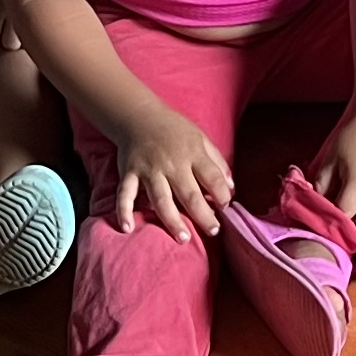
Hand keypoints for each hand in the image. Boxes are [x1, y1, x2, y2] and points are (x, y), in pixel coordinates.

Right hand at [106, 112, 234, 240]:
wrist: (139, 116)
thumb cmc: (174, 131)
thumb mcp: (201, 139)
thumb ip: (217, 162)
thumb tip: (231, 189)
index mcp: (193, 153)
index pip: (212, 177)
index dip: (222, 194)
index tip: (226, 207)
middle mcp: (172, 163)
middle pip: (189, 194)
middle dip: (203, 214)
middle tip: (213, 231)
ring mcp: (149, 170)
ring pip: (161, 199)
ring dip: (172, 220)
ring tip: (183, 238)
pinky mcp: (129, 173)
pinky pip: (125, 194)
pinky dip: (123, 211)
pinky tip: (127, 228)